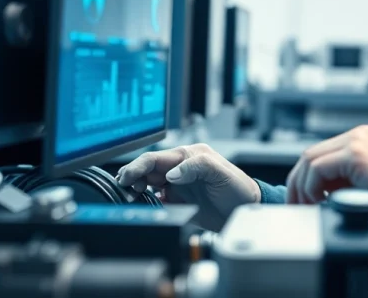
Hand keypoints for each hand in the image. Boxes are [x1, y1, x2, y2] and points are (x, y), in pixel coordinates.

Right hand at [116, 143, 259, 230]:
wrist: (244, 212)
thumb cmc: (237, 187)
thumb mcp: (220, 172)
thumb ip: (196, 167)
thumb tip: (171, 174)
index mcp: (188, 156)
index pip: (157, 158)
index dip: (139, 166)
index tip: (127, 177)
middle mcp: (179, 169)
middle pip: (147, 170)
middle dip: (132, 177)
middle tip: (123, 188)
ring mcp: (177, 186)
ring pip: (147, 184)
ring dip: (135, 189)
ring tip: (129, 197)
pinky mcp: (177, 203)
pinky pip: (155, 201)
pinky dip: (145, 203)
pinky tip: (141, 206)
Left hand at [286, 125, 367, 220]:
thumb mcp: (367, 182)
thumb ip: (344, 180)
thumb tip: (317, 193)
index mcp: (362, 139)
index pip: (320, 154)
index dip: (304, 179)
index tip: (300, 201)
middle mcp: (358, 134)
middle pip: (311, 154)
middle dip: (297, 183)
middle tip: (295, 207)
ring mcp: (357, 141)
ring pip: (310, 159)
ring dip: (302, 187)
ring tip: (306, 208)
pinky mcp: (356, 154)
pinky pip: (317, 169)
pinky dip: (311, 188)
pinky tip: (320, 202)